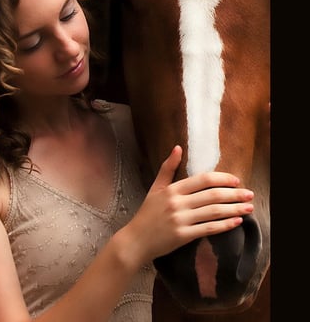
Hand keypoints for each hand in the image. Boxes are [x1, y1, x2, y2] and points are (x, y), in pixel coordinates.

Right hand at [127, 145, 253, 262]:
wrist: (136, 240)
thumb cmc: (147, 213)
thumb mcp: (155, 188)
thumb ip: (167, 168)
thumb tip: (178, 147)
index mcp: (172, 189)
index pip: (203, 180)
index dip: (222, 179)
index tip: (236, 180)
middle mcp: (177, 203)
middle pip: (212, 195)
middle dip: (234, 194)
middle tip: (250, 194)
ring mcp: (180, 220)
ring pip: (214, 212)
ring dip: (234, 209)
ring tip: (249, 208)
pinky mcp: (183, 236)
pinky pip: (208, 229)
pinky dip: (224, 225)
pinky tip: (236, 222)